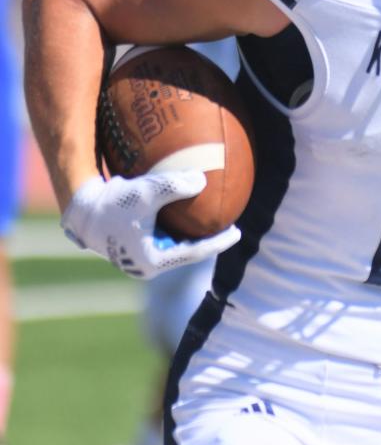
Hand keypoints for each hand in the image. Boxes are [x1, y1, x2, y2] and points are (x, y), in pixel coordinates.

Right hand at [61, 173, 240, 278]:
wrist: (79, 209)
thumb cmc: (112, 202)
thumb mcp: (145, 192)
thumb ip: (173, 186)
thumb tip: (202, 181)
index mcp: (152, 260)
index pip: (195, 253)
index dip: (219, 243)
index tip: (238, 233)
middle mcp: (145, 263)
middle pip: (187, 253)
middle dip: (209, 241)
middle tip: (230, 228)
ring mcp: (138, 256)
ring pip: (175, 246)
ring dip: (193, 235)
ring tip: (214, 221)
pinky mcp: (132, 246)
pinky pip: (163, 237)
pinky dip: (178, 226)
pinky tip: (188, 211)